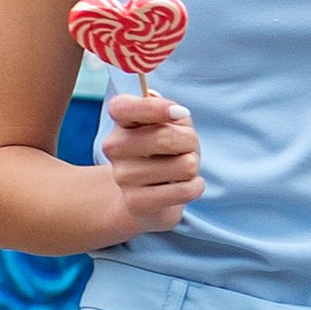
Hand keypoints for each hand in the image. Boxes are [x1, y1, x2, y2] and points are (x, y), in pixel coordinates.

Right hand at [97, 92, 201, 238]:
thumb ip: (173, 113)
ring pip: (184, 165)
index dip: (154, 107)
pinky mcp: (136, 203)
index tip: (180, 113)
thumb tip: (175, 112)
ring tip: (179, 170)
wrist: (149, 196)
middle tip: (185, 148)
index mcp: (121, 121)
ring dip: (192, 166)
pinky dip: (195, 186)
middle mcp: (114, 147)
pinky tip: (183, 185)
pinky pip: (185, 190)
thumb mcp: (171, 125)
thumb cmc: (165, 152)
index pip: (124, 106)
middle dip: (190, 141)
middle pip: (166, 137)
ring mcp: (123, 177)